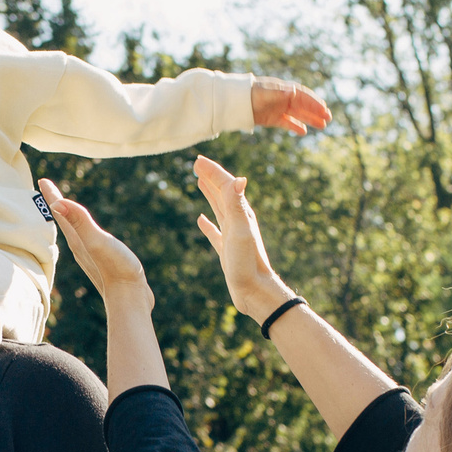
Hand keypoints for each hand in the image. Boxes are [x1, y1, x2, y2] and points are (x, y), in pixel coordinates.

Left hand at [37, 178, 150, 304]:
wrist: (130, 299)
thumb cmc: (116, 269)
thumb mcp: (97, 242)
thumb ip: (80, 223)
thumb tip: (57, 204)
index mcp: (77, 239)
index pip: (61, 212)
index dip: (52, 195)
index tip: (42, 180)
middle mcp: (80, 247)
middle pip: (63, 221)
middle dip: (56, 205)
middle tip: (47, 190)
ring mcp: (90, 255)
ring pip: (73, 231)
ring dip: (67, 218)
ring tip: (63, 209)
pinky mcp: (102, 261)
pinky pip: (86, 240)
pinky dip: (82, 230)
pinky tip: (86, 235)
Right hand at [190, 156, 293, 322]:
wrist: (254, 291)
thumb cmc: (248, 262)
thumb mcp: (240, 230)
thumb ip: (237, 205)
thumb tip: (238, 179)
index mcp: (241, 213)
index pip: (225, 185)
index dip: (212, 171)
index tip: (197, 160)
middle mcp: (238, 221)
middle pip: (222, 193)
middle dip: (211, 177)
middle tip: (197, 164)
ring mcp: (232, 235)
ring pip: (219, 209)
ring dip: (210, 194)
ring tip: (200, 182)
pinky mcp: (227, 250)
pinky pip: (215, 231)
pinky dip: (207, 223)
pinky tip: (201, 219)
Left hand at [251, 77, 329, 135]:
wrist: (234, 101)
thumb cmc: (250, 93)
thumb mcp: (265, 93)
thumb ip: (279, 93)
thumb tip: (294, 91)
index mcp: (283, 90)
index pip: (303, 96)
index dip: (314, 102)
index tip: (324, 109)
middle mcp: (283, 99)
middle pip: (303, 106)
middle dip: (316, 112)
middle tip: (328, 119)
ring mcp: (278, 109)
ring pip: (298, 114)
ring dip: (310, 119)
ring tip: (322, 126)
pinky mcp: (272, 118)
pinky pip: (287, 122)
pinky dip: (295, 126)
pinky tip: (304, 132)